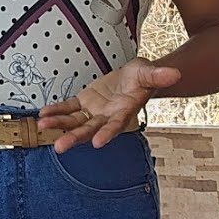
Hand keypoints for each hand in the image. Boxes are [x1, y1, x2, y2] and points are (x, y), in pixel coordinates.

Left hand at [37, 57, 180, 153]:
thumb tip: (175, 73)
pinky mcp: (84, 103)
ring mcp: (94, 111)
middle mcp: (107, 116)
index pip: (116, 125)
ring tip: (43, 125)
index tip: (98, 143)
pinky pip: (68, 108)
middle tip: (60, 147)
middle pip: (90, 130)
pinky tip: (43, 114)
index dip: (108, 133)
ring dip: (59, 123)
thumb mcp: (150, 72)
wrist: (134, 78)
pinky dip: (56, 110)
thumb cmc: (143, 78)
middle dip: (74, 137)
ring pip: (74, 120)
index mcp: (124, 112)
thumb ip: (159, 75)